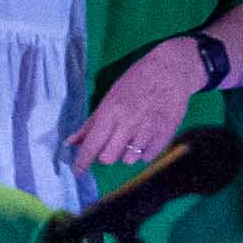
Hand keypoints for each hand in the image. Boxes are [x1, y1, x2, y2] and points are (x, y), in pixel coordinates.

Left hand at [82, 35, 208, 176]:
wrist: (171, 71)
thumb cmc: (137, 80)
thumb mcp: (110, 97)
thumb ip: (91, 123)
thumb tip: (70, 142)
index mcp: (111, 111)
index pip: (92, 145)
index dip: (82, 161)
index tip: (78, 171)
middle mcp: (128, 123)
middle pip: (108, 157)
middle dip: (105, 154)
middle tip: (111, 142)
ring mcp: (148, 130)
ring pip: (128, 160)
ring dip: (125, 153)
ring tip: (132, 136)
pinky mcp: (165, 135)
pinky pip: (147, 158)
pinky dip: (143, 152)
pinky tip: (145, 137)